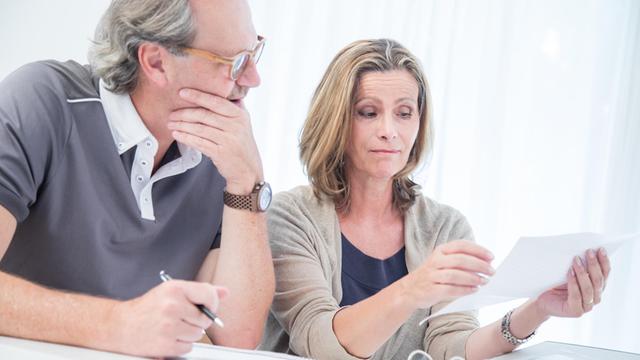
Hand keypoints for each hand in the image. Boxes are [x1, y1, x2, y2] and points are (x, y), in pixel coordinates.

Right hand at [110, 280, 227, 356]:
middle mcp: (172, 306)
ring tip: (174, 327)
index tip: (207, 306)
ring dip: (189, 334)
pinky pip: (188, 347)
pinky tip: (169, 337)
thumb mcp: (172, 292)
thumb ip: (200, 292)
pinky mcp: (165, 345)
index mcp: (175, 288)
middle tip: (183, 318)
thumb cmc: (148, 308)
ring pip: (198, 334)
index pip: (209, 294)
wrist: (120, 325)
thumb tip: (225, 292)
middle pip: (206, 318)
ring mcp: (168, 326)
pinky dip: (181, 345)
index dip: (212, 302)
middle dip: (198, 320)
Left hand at [168, 88, 263, 193]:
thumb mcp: (244, 124)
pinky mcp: (220, 153)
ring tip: (171, 123)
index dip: (198, 96)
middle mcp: (235, 126)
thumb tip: (221, 89)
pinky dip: (186, 137)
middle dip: (184, 113)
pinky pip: (199, 142)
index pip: (216, 101)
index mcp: (240, 115)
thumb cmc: (242, 145)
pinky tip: (177, 134)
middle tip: (171, 113)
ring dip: (182, 125)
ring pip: (199, 129)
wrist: (248, 170)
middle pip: (204, 115)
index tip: (182, 92)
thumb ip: (234, 108)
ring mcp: (228, 140)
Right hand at [399, 240, 494, 308]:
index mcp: (440, 251)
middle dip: (479, 265)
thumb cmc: (432, 276)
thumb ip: (460, 260)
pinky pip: (451, 289)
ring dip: (473, 278)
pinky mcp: (432, 289)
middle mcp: (436, 261)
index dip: (478, 250)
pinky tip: (474, 290)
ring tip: (484, 281)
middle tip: (492, 271)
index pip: (461, 246)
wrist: (409, 290)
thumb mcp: (442, 262)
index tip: (491, 257)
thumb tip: (485, 263)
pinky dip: (465, 290)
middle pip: (460, 260)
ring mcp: (432, 275)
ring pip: (456, 275)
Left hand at [534, 248, 609, 317]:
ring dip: (583, 272)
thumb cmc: (556, 284)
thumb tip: (584, 249)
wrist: (542, 299)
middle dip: (594, 265)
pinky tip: (570, 272)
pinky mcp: (576, 311)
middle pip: (598, 281)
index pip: (605, 274)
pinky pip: (576, 295)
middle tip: (588, 252)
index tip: (601, 249)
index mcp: (597, 288)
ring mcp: (586, 306)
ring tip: (576, 259)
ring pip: (589, 288)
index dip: (604, 262)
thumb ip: (579, 265)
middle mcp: (595, 298)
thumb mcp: (570, 272)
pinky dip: (573, 283)